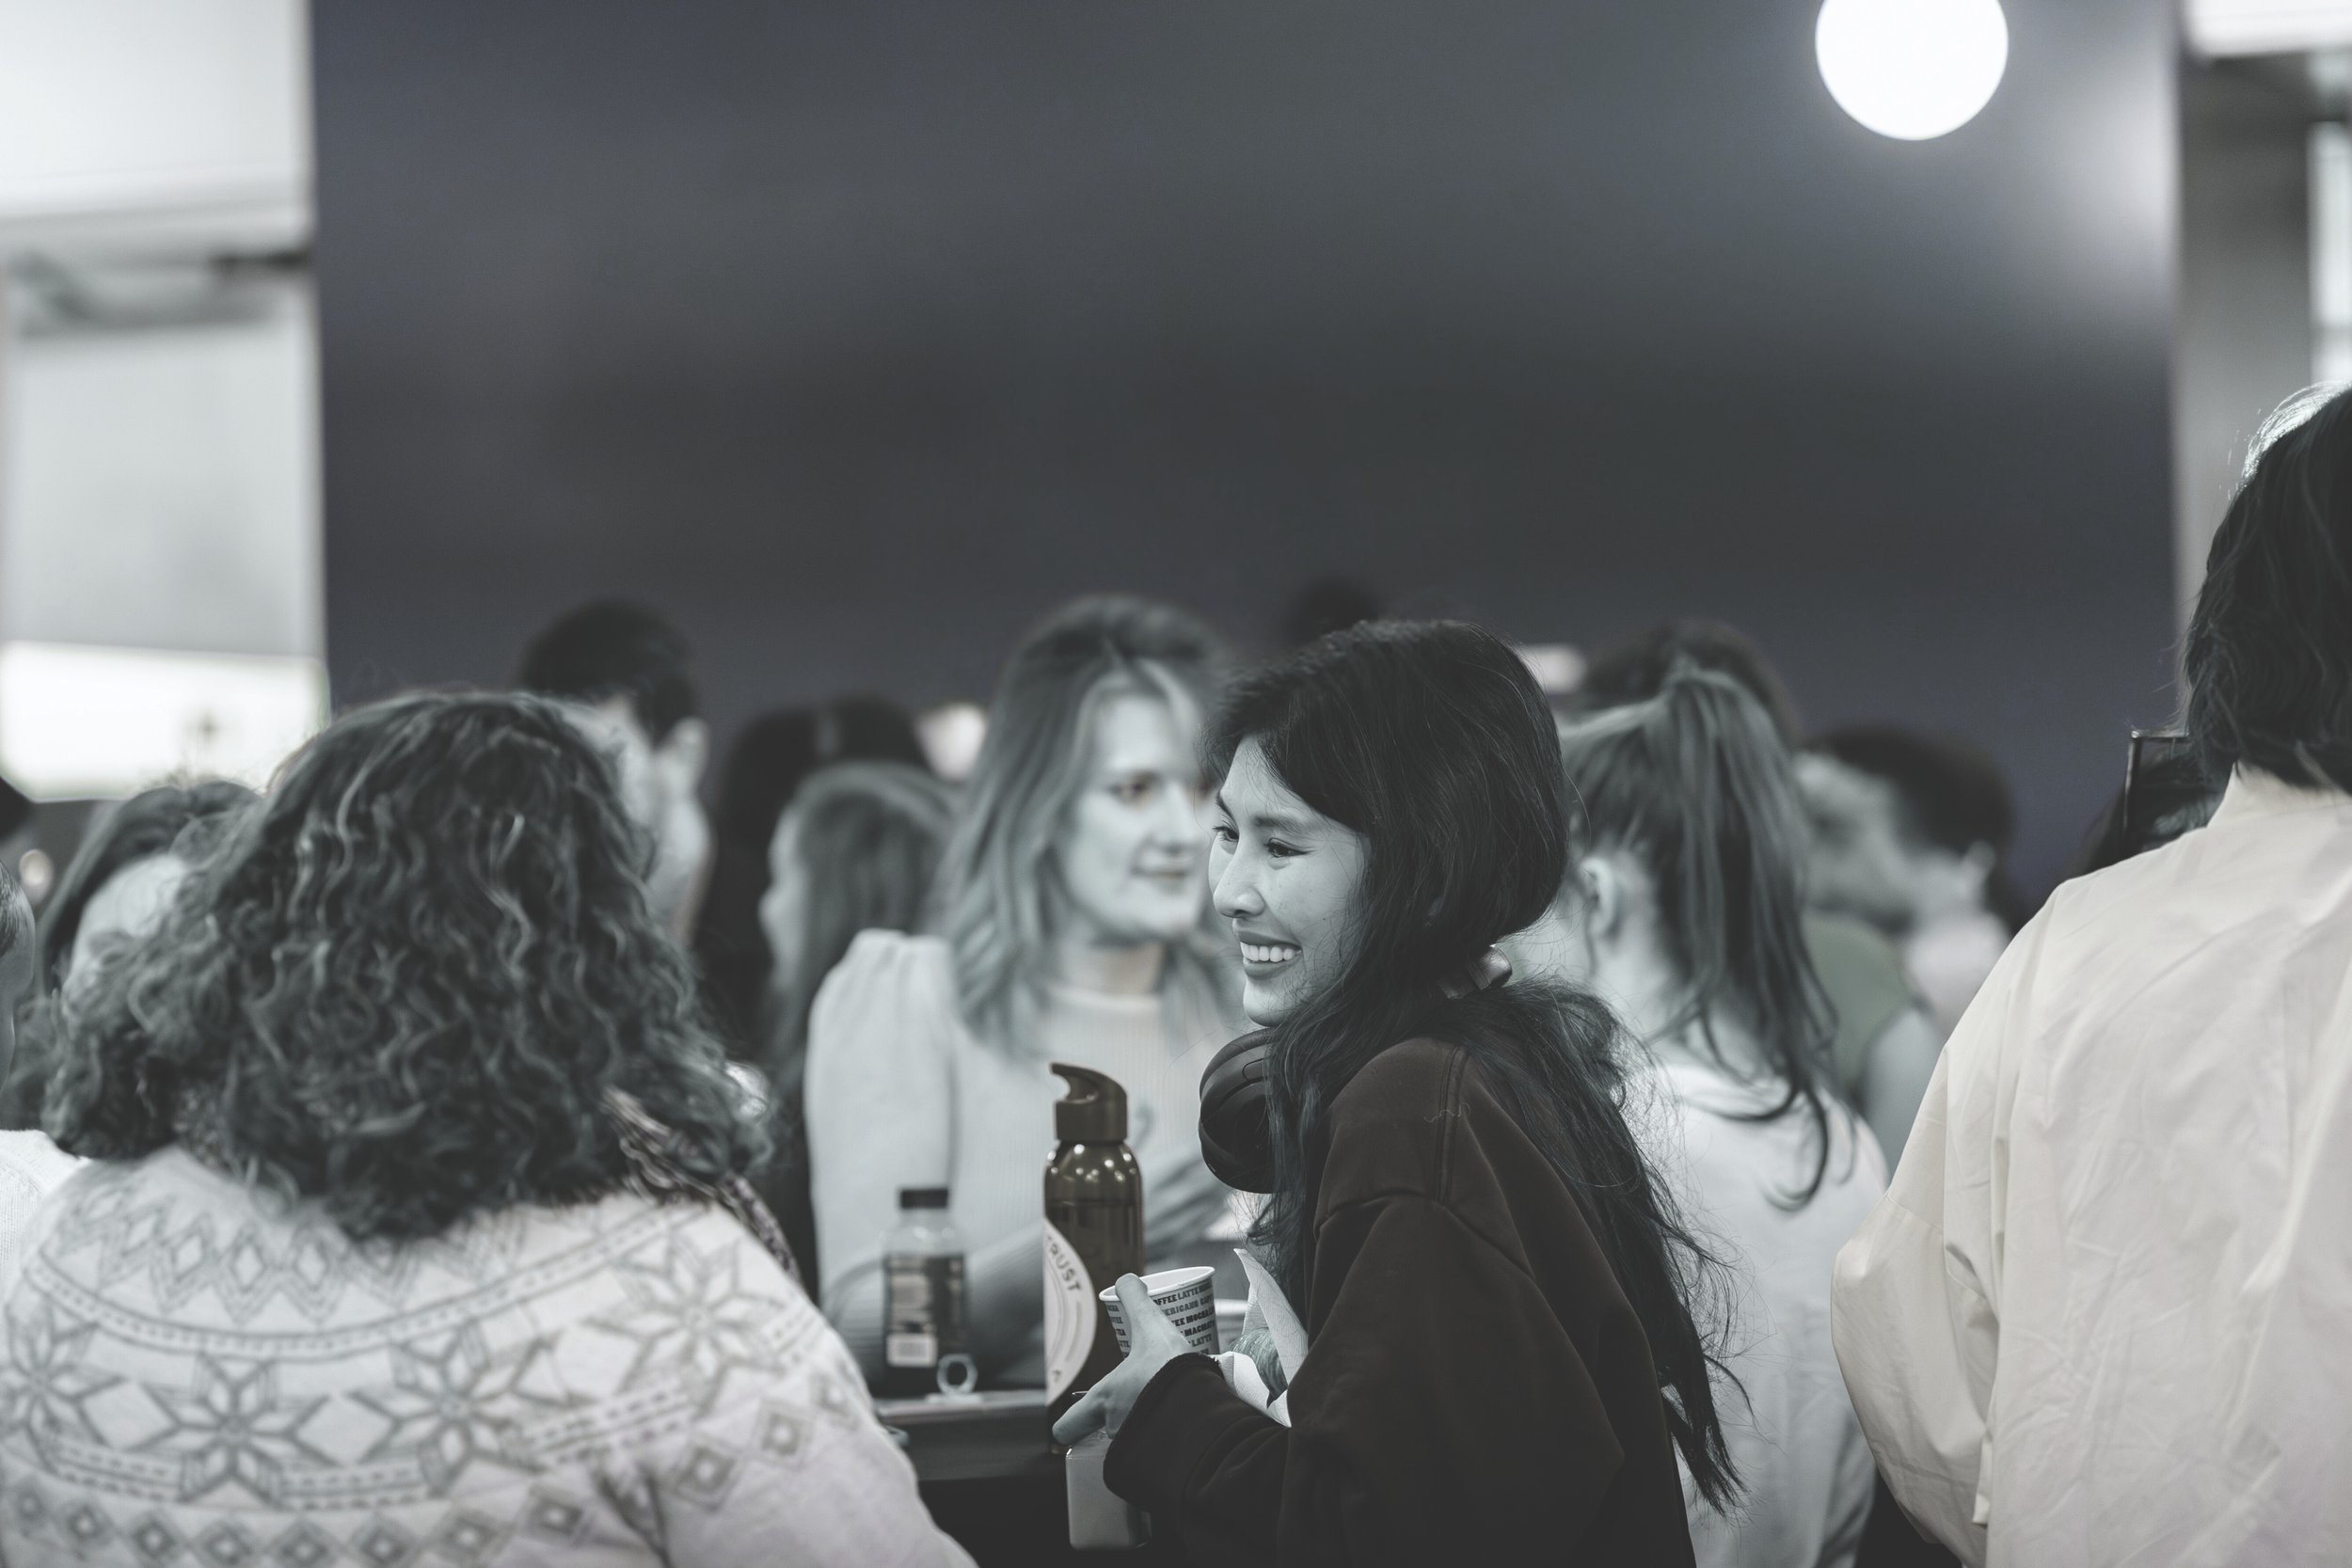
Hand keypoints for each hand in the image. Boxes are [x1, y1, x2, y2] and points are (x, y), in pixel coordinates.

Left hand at [1051, 1274, 1197, 1446]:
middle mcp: (1115, 1430)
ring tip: (1171, 1406)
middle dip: (1124, 1416)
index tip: (1082, 1417)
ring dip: (1150, 1427)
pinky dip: (1168, 1446)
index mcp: (1103, 1402)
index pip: (1067, 1426)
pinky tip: (1184, 1427)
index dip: (1071, 1422)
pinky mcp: (1163, 1464)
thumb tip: (1126, 1280)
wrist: (1205, 1410)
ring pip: (1136, 1441)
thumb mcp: (1150, 1325)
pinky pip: (1158, 1458)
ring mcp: (1139, 1451)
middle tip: (1142, 1399)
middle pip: (1107, 1430)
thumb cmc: (1169, 1369)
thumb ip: (1134, 1299)